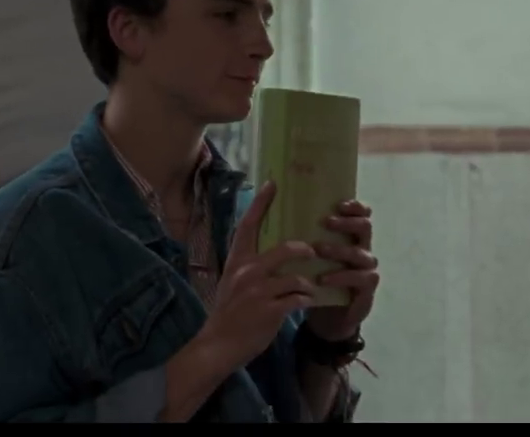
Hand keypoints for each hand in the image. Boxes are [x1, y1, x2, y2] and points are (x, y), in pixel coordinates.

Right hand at [198, 181, 316, 372]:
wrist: (218, 345)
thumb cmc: (229, 313)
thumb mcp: (233, 282)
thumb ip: (250, 266)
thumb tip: (271, 249)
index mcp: (237, 262)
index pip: (248, 226)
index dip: (261, 203)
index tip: (273, 183)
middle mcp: (247, 272)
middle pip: (285, 249)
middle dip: (304, 250)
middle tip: (312, 252)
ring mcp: (258, 292)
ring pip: (297, 278)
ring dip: (308, 284)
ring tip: (310, 289)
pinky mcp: (270, 311)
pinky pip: (298, 299)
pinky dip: (306, 300)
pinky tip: (306, 304)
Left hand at [305, 200, 379, 341]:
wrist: (328, 319)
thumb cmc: (317, 281)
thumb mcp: (311, 259)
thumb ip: (305, 238)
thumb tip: (278, 212)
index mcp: (351, 238)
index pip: (361, 214)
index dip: (355, 206)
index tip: (337, 203)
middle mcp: (362, 250)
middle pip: (365, 227)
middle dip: (346, 222)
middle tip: (326, 221)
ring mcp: (367, 270)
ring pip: (361, 254)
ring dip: (339, 249)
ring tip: (318, 249)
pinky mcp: (366, 290)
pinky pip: (361, 279)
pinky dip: (341, 277)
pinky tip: (323, 279)